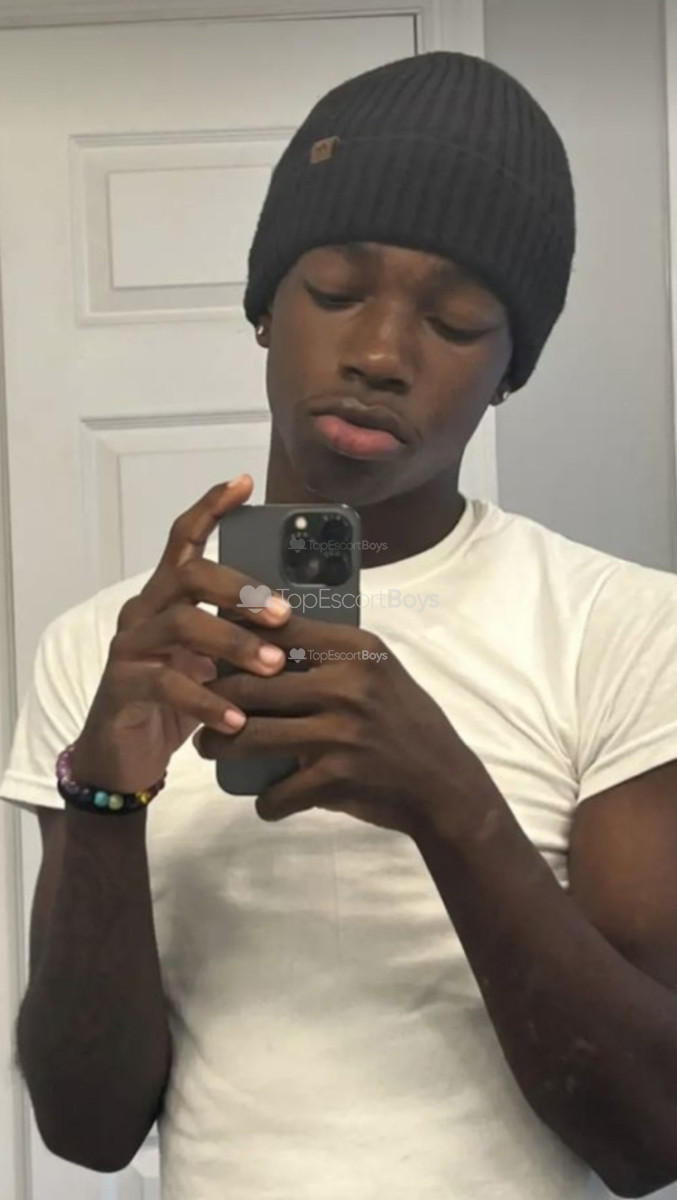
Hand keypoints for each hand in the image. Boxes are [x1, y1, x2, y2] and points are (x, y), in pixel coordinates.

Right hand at [71, 476, 291, 794]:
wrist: (123, 757)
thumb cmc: (175, 703)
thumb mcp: (212, 663)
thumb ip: (238, 635)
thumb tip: (299, 620)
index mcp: (167, 596)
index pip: (185, 540)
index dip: (211, 508)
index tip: (243, 483)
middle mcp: (144, 610)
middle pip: (189, 575)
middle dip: (241, 589)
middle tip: (283, 614)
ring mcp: (130, 646)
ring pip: (181, 624)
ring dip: (233, 643)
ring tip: (272, 666)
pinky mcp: (122, 686)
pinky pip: (167, 685)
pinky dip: (208, 702)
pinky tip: (238, 721)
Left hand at [195, 615, 491, 838]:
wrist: (444, 783)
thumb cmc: (405, 720)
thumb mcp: (378, 670)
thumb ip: (330, 653)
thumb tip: (260, 634)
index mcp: (355, 648)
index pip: (275, 629)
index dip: (233, 636)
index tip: (209, 645)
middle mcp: (346, 684)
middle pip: (250, 685)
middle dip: (212, 699)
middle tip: (198, 706)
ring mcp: (340, 733)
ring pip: (249, 736)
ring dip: (219, 746)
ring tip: (209, 747)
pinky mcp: (335, 779)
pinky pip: (276, 792)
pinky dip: (267, 801)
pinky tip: (266, 799)